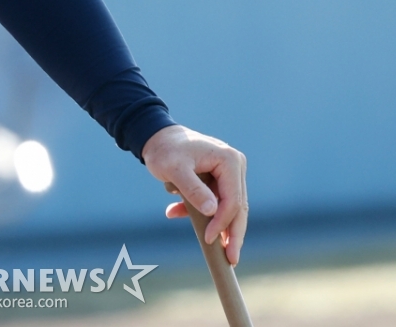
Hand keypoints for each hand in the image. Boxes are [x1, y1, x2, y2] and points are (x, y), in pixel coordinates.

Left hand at [142, 124, 248, 264]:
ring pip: (230, 207)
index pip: (233, 199)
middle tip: (231, 259)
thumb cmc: (165, 150)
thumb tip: (212, 211)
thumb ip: (193, 190)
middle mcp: (234, 166)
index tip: (208, 239)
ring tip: (218, 251)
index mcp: (229, 160)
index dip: (222, 222)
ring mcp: (228, 173)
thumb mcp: (174, 169)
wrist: (157, 137)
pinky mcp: (219, 179)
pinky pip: (216, 202)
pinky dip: (200, 213)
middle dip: (232, 233)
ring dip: (218, 227)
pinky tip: (175, 213)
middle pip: (238, 206)